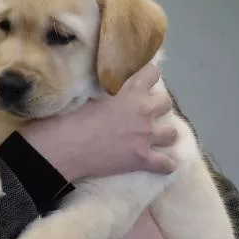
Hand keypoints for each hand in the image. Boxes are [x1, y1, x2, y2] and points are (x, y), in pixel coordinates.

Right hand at [21, 63, 176, 182]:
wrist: (65, 146)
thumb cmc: (70, 116)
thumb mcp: (89, 92)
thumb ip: (105, 88)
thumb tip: (105, 85)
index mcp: (130, 90)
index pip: (152, 73)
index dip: (148, 77)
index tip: (141, 83)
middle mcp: (143, 110)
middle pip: (166, 102)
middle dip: (158, 106)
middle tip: (144, 113)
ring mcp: (146, 136)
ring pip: (172, 132)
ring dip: (164, 134)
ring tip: (153, 138)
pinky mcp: (143, 159)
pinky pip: (167, 164)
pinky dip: (165, 165)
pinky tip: (158, 164)